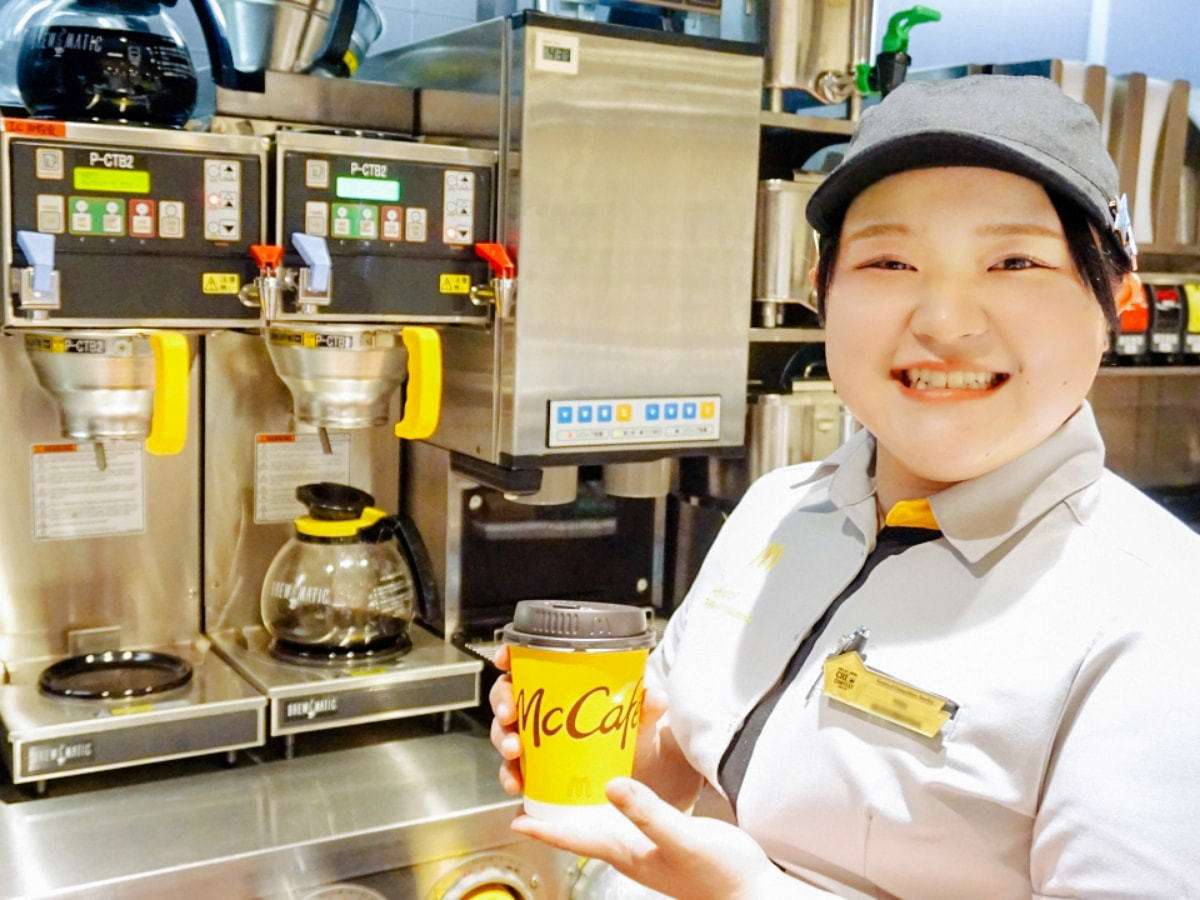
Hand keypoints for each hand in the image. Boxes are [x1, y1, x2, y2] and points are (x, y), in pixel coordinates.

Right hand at [489, 645, 674, 798]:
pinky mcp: (536, 771)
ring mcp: (536, 741)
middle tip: (510, 714)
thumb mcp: (639, 720)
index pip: (527, 663)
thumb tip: (655, 696)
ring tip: (514, 751)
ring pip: (504, 733)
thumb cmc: (632, 736)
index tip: (505, 659)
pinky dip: (509, 777)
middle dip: (501, 703)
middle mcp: (542, 711)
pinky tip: (518, 784)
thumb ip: (646, 707)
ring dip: (503, 740)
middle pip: (507, 696)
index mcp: (560, 686)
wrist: (640, 776)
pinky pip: (513, 772)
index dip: (510, 657)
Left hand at [512, 778, 807, 899]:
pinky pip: (625, 822)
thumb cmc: (723, 875)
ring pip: (601, 826)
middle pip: (581, 831)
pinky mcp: (664, 844)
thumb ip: (648, 813)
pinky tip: (618, 790)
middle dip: (556, 813)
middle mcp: (631, 853)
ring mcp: (647, 851)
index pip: (575, 837)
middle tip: (534, 790)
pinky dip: (612, 804)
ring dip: (581, 808)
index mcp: (628, 852)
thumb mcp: (684, 837)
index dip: (545, 826)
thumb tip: (612, 786)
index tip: (517, 816)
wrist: (754, 894)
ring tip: (565, 786)